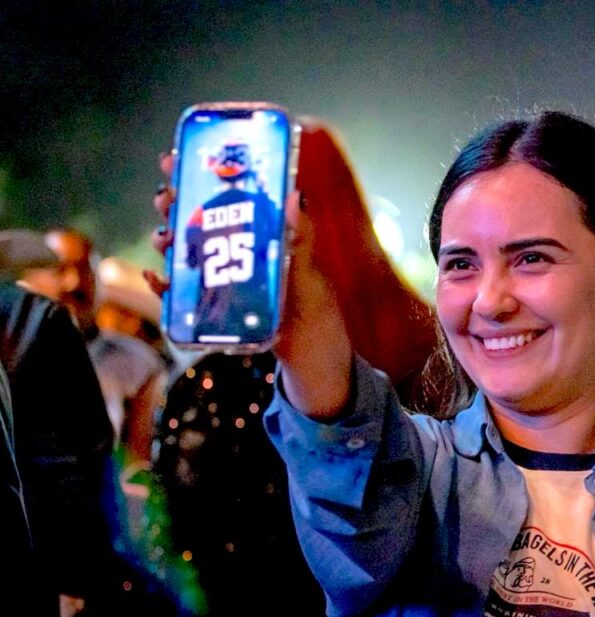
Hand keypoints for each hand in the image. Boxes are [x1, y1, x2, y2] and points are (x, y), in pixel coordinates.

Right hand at [145, 147, 351, 418]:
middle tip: (163, 195)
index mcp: (261, 235)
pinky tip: (158, 278)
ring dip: (168, 240)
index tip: (177, 157)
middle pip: (199, 219)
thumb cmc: (316, 311)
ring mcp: (224, 280)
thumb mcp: (311, 273)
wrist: (313, 361)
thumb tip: (295, 195)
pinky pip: (183, 294)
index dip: (200, 174)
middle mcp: (238, 252)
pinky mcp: (214, 311)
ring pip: (186, 251)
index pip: (228, 196)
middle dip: (175, 203)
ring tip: (162, 236)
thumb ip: (301, 237)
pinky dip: (166, 285)